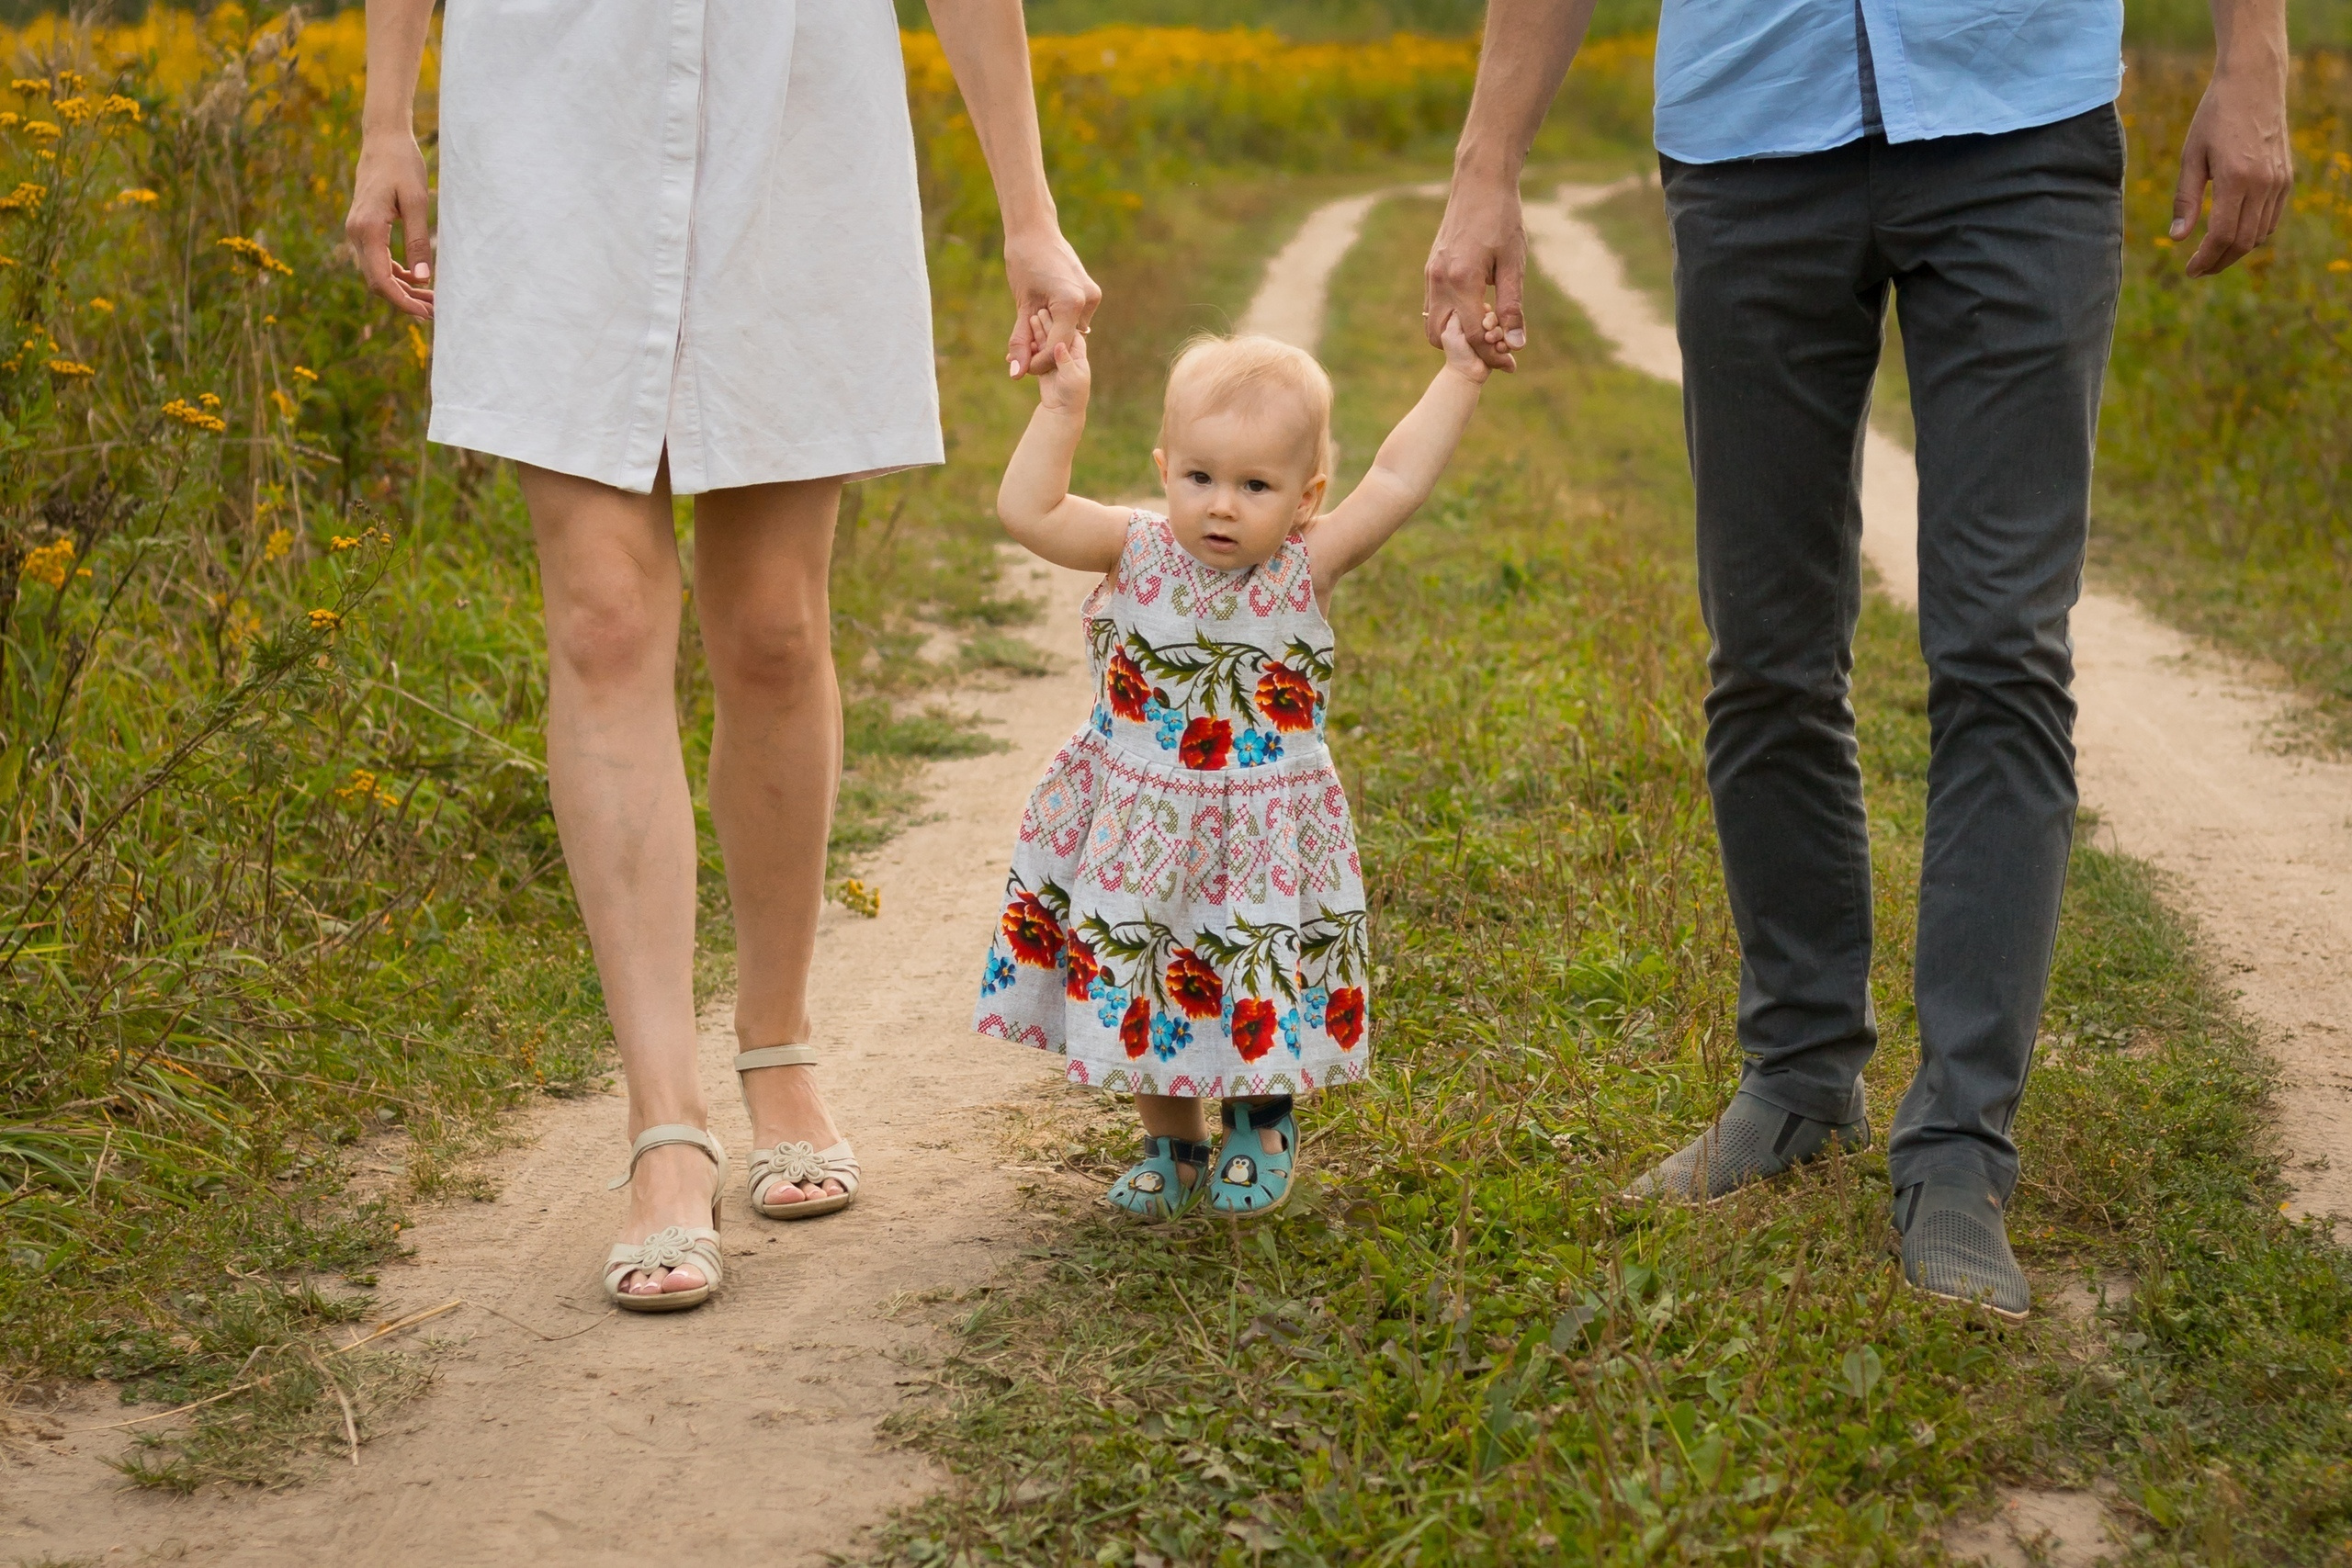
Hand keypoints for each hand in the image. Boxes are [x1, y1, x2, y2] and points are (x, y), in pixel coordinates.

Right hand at [346, 131, 433, 318]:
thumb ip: (418, 242)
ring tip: (432, 300)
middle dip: (405, 301)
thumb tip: (423, 281)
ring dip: (403, 289)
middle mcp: (356, 233)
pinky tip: (419, 280)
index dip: (402, 302)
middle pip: (377, 282)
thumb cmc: (403, 166)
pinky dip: (397, 274)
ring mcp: (357, 231)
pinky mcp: (364, 229)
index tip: (426, 314)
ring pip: (377, 274)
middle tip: (436, 313)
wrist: (383, 140)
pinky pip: (378, 261)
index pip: (380, 280)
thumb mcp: (417, 203)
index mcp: (367, 229)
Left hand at [1004, 225, 1100, 377]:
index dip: (1038, 362)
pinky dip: (1059, 322)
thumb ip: (1021, 340)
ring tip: (1029, 329)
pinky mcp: (1091, 292)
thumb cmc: (1024, 261)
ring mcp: (1093, 296)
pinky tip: (1042, 313)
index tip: (1021, 366)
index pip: (1057, 347)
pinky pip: (1075, 318)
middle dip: (1044, 350)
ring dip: (1052, 335)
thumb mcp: (1021, 304)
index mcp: (1072, 302)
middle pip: (1065, 341)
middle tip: (1021, 350)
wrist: (1035, 229)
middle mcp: (1088, 300)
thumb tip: (1016, 374)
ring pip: (1071, 331)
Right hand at [1031, 311, 1091, 413]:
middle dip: (1044, 324)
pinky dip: (1024, 350)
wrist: (1062, 411)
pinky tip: (1017, 343)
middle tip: (1034, 313)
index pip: (1069, 330)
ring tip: (1025, 323)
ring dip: (1033, 334)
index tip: (1049, 311)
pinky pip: (1032, 354)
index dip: (1059, 320)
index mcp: (1077, 351)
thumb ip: (1065, 361)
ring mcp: (1052, 357)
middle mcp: (1065, 351)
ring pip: (1042, 341)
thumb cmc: (1073, 395)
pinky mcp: (1041, 364)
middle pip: (1054, 333)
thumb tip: (1058, 345)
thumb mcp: (1072, 377)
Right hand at [1425, 172, 1524, 372]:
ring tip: (1487, 330)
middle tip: (1496, 352)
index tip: (1510, 363)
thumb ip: (1512, 306)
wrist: (1479, 182)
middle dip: (1467, 353)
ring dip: (1457, 337)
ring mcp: (1431, 275)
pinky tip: (1476, 310)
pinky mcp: (1431, 269)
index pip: (1470, 337)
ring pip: (1434, 325)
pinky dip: (1451, 318)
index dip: (1491, 355)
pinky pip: (1434, 307)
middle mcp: (1440, 281)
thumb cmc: (1503, 218)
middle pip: (1443, 340)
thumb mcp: (1514, 264)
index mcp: (1462, 281)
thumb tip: (1516, 345)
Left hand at [2172, 64, 2290, 276]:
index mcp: (2236, 178)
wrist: (2254, 83)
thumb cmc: (2215, 116)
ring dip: (2235, 251)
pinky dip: (2253, 234)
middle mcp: (2264, 183)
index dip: (2205, 259)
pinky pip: (2271, 219)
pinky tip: (2233, 235)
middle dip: (2219, 262)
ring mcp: (2279, 181)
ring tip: (2212, 256)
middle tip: (2198, 270)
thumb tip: (2176, 239)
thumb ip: (2185, 199)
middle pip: (2243, 241)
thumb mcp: (2191, 156)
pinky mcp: (2287, 177)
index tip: (2189, 271)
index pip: (2222, 235)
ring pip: (2259, 234)